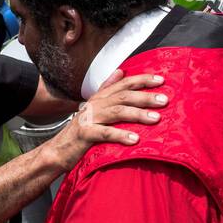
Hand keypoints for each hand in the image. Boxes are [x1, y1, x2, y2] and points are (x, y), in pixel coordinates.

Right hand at [42, 70, 168, 171]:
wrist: (58, 151)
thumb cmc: (81, 130)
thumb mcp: (94, 107)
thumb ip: (107, 89)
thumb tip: (120, 71)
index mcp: (100, 97)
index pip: (124, 84)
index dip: (142, 80)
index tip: (161, 80)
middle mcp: (95, 104)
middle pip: (123, 96)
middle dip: (145, 97)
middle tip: (164, 100)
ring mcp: (89, 118)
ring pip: (116, 112)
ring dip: (137, 114)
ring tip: (155, 118)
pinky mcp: (84, 134)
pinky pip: (105, 133)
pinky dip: (120, 135)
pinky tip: (135, 139)